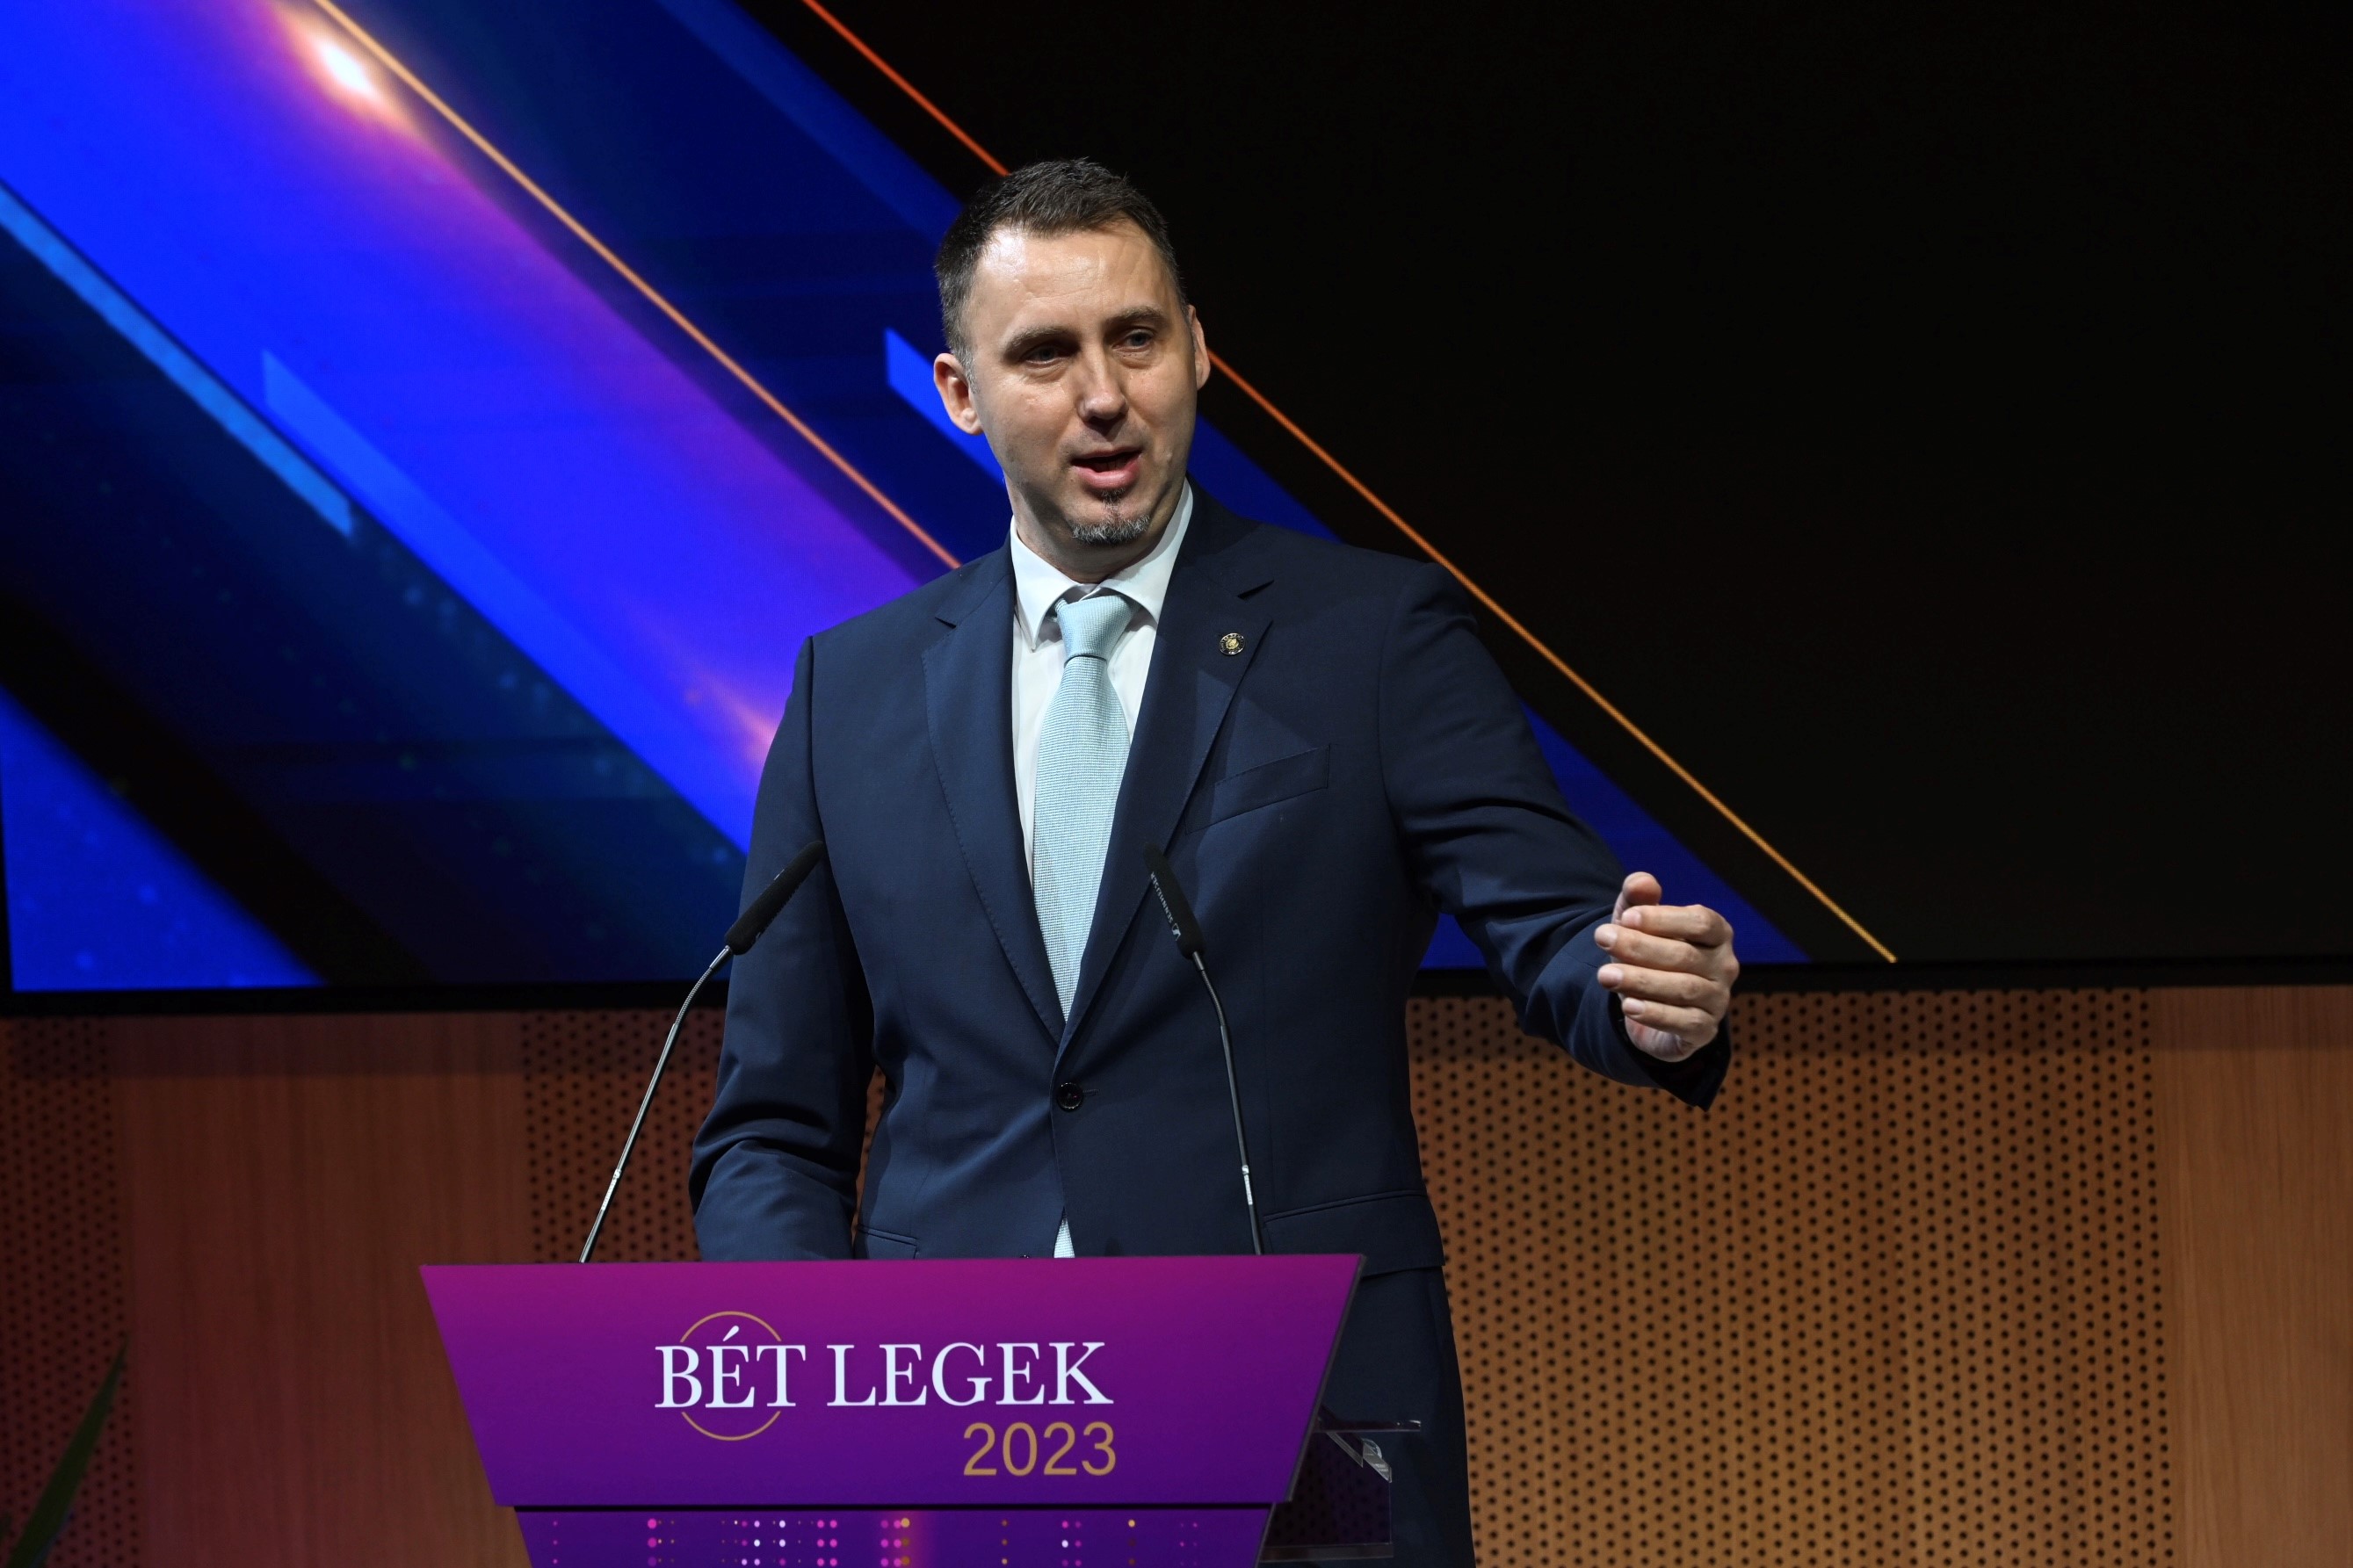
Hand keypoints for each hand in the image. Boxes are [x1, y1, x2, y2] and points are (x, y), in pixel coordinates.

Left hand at [1594, 872, 1737, 1061]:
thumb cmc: (1649, 953)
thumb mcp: (1637, 924)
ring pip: (1684, 989)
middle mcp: (1724, 966)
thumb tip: (1641, 881)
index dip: (1664, 919)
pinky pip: (1684, 1023)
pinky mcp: (1704, 1030)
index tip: (1627, 917)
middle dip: (1640, 947)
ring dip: (1641, 981)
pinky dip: (1656, 1014)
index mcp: (1717, 934)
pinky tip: (1628, 1006)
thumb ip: (1639, 900)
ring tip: (1605, 976)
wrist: (1651, 1004)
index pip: (1701, 922)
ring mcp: (1718, 1000)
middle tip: (1602, 939)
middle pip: (1685, 955)